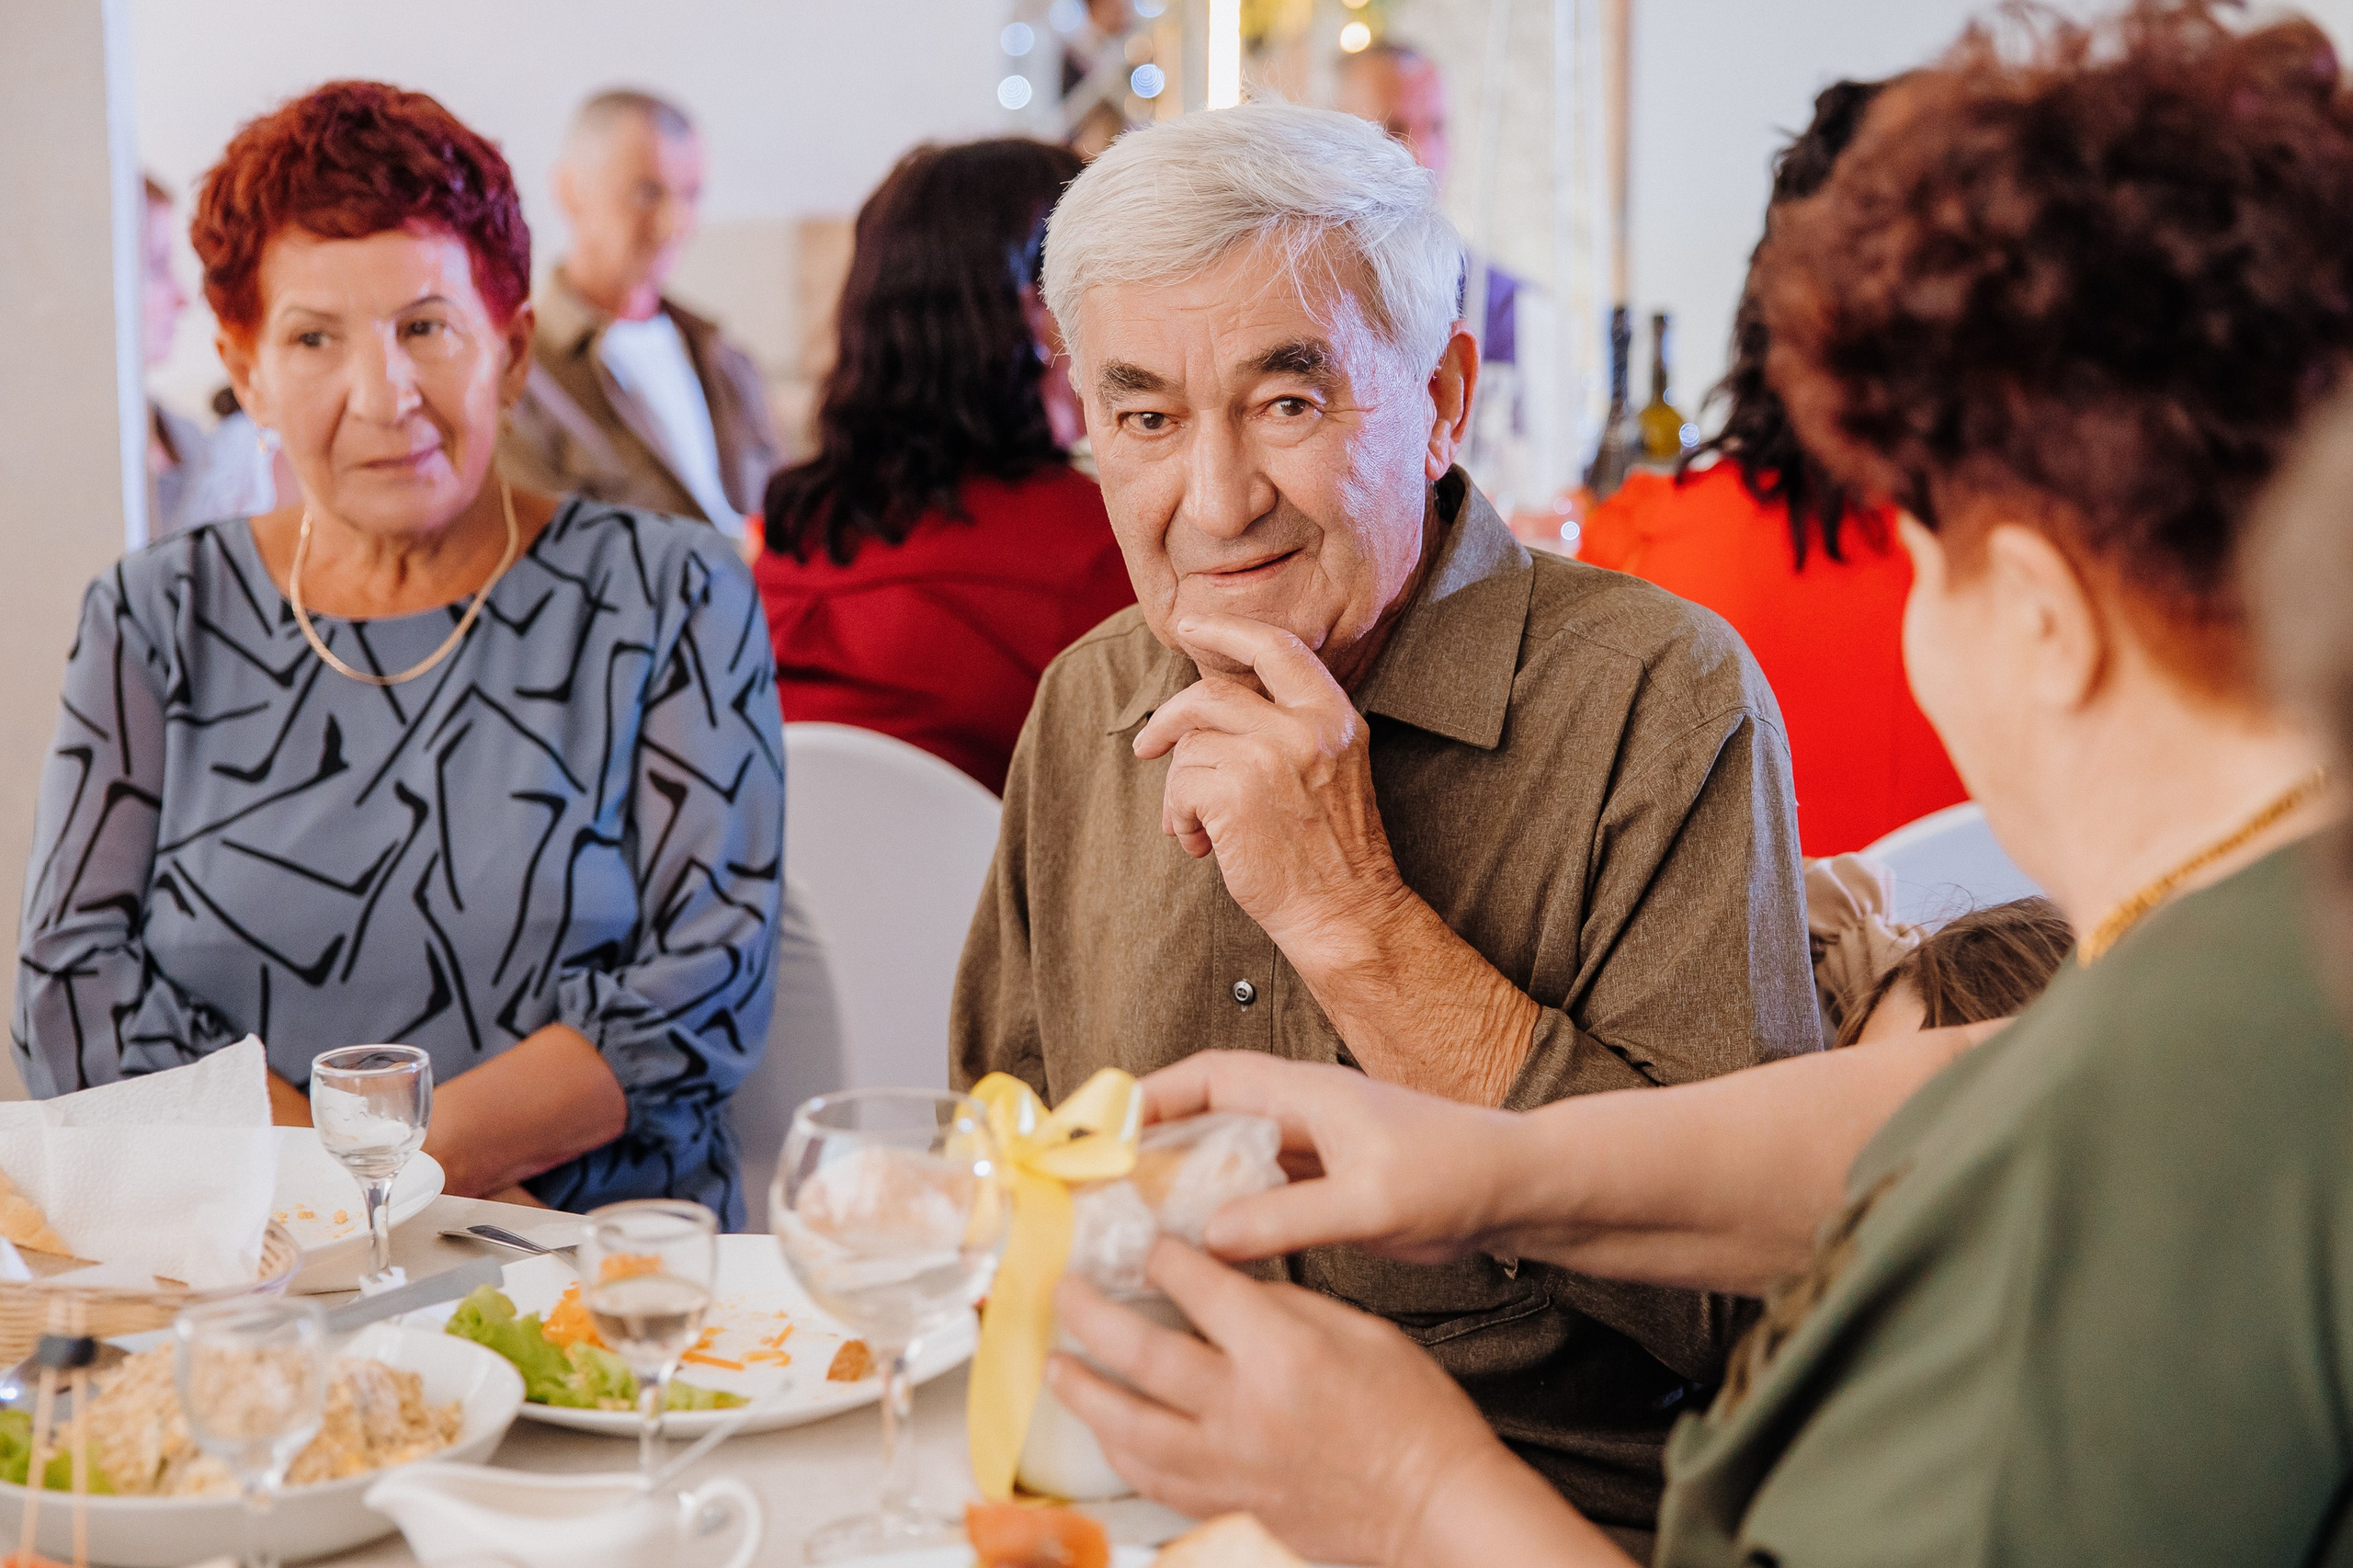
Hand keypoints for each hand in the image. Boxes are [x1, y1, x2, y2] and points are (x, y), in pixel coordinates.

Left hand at [1048, 1239, 1509, 1567]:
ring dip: (1084, 1391)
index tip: (1146, 1244)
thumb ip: (1288, 1306)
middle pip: (1143, 1354)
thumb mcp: (1362, 1333)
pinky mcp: (1231, 1501)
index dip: (1163, 1259)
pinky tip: (1106, 1432)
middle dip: (1092, 1315)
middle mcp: (1244, 1409)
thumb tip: (1232, 1285)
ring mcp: (1230, 1464)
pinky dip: (1121, 1452)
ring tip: (1055, 1365)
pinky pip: (1155, 1479)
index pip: (1198, 1289)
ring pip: (1130, 1425)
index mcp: (1283, 1353)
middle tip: (1064, 1290)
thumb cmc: (1415, 1417)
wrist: (1436, 1506)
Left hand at [1131, 613, 1412, 961]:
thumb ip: (1287, 726)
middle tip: (1146, 746)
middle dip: (1167, 720)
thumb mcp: (1330, 767)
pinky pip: (1179, 787)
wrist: (1347, 912)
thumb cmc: (1331, 850)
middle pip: (1209, 694)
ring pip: (1189, 747)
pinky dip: (1178, 819)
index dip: (1225, 629)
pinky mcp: (1235, 796)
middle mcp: (1305, 728)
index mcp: (1332, 715)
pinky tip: (1202, 846)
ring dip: (1180, 791)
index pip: (1275, 647)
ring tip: (1198, 827)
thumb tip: (1211, 704)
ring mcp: (1270, 759)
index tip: (1190, 625)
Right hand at [1140, 1052, 1522, 1263]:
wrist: (1518, 1191)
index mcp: (1306, 1094)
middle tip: (1106, 1181)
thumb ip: (1289, 1219)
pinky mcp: (1331, 1186)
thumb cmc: (1455, 1177)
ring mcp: (1317, 1151)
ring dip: (1188, 1180)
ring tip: (1137, 1218)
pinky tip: (1201, 1248)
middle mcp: (1303, 1115)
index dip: (1152, 1094)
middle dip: (1155, 1141)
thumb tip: (1206, 1237)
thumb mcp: (1370, 1202)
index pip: (1210, 1077)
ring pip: (1232, 1156)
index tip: (1104, 1125)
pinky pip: (1260, 1192)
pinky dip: (1225, 1213)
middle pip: (1209, 1114)